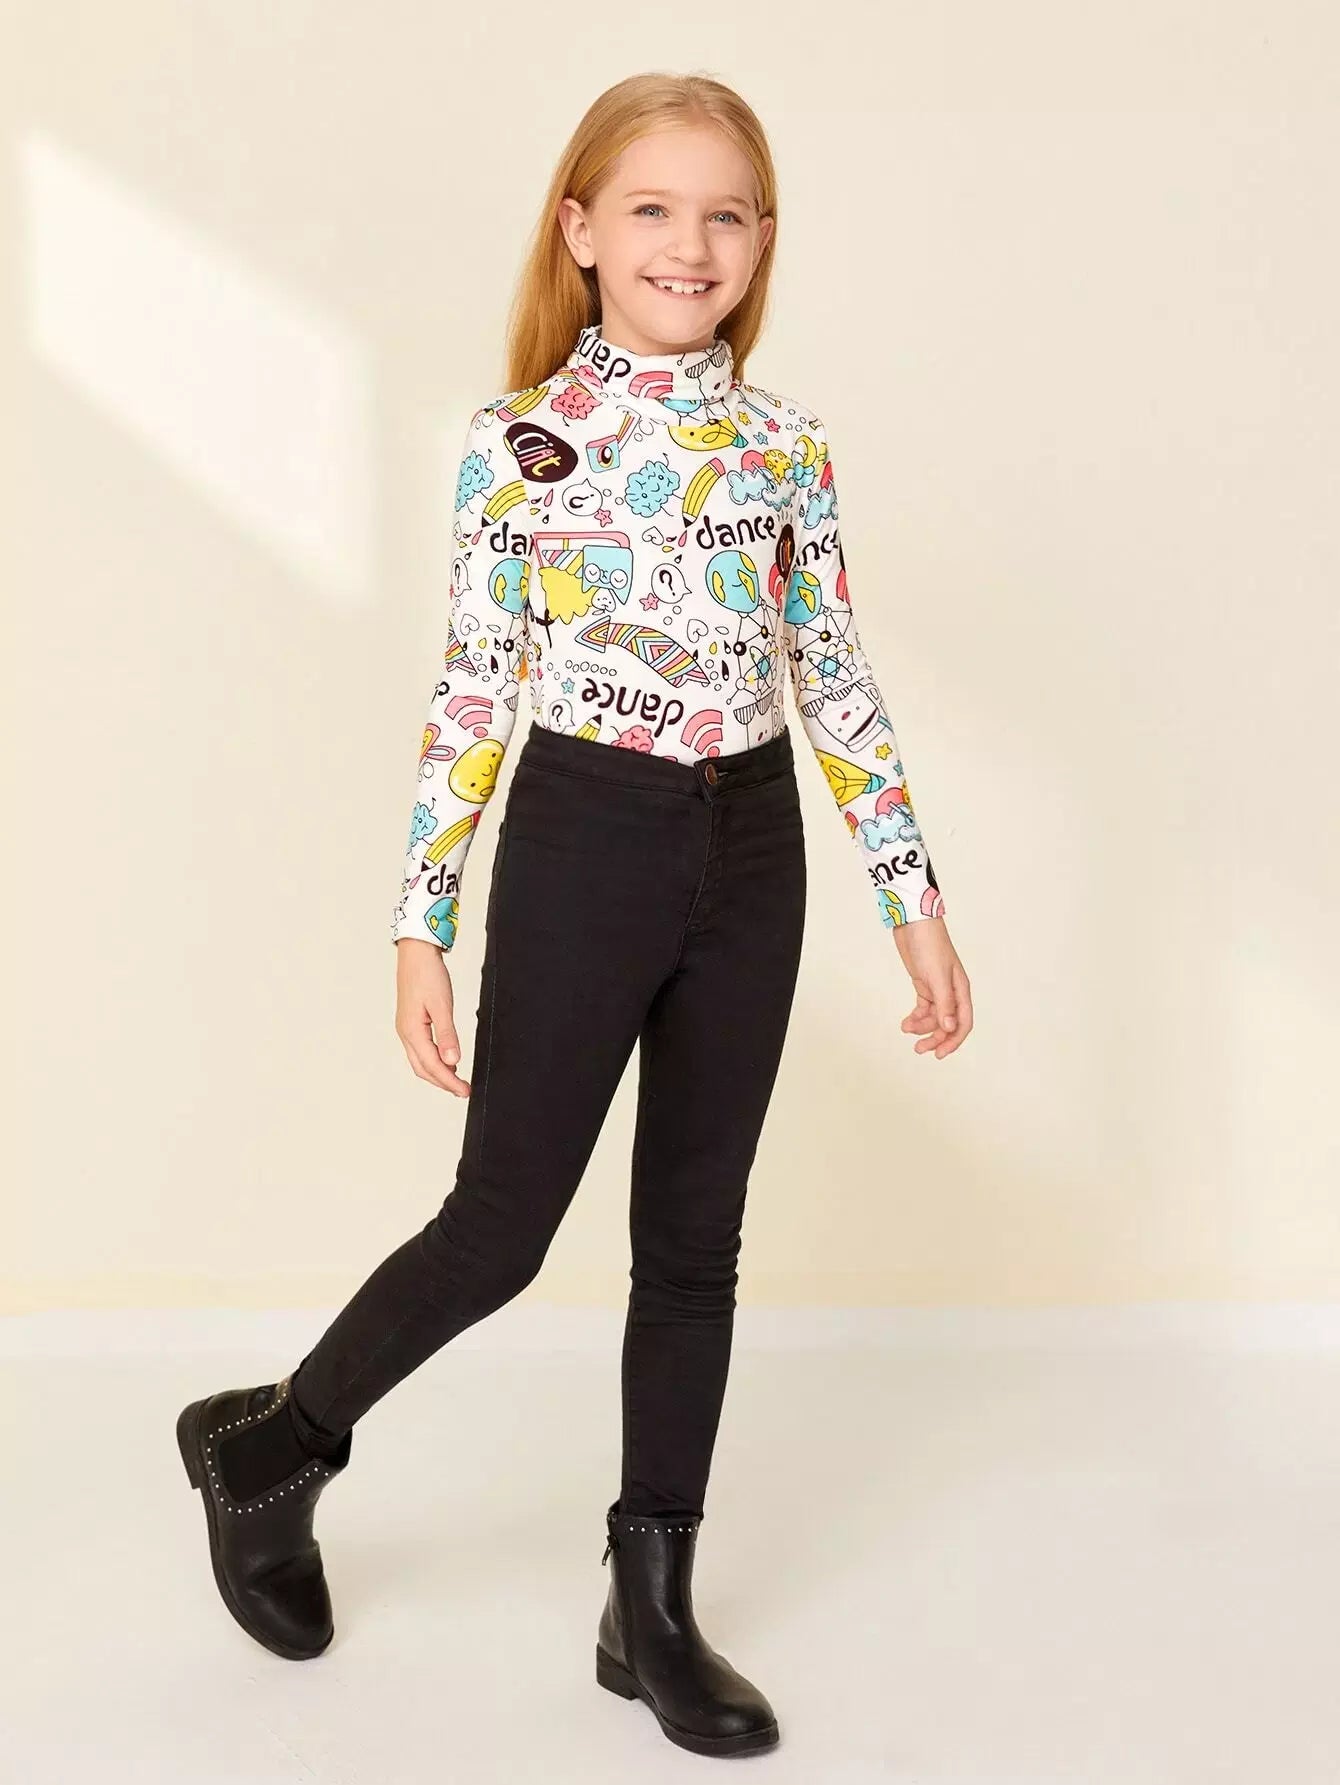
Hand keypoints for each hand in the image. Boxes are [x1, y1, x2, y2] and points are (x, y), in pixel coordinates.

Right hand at [394, 939, 470, 1094]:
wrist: (416, 953)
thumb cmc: (427, 974)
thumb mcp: (442, 1005)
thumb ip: (447, 1035)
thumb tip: (452, 1061)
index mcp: (412, 1031)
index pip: (432, 1066)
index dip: (449, 1081)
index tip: (465, 1091)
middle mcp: (405, 1033)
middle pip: (423, 1069)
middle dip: (443, 1082)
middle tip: (463, 1090)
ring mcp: (406, 1028)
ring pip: (420, 1061)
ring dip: (437, 1073)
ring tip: (456, 1080)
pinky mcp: (410, 1022)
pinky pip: (420, 1050)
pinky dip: (433, 1061)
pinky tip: (446, 1060)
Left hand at [893, 916, 972, 1057]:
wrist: (912, 924)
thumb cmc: (929, 945)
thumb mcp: (937, 976)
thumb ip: (944, 1003)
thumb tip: (949, 1027)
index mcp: (961, 989)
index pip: (963, 1023)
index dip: (953, 1041)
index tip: (939, 1054)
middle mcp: (951, 991)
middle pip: (947, 1024)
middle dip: (934, 1038)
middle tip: (919, 1049)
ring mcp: (937, 989)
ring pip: (933, 1017)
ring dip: (921, 1027)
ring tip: (905, 1028)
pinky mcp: (924, 985)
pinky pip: (923, 1008)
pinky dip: (915, 1017)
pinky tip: (906, 1022)